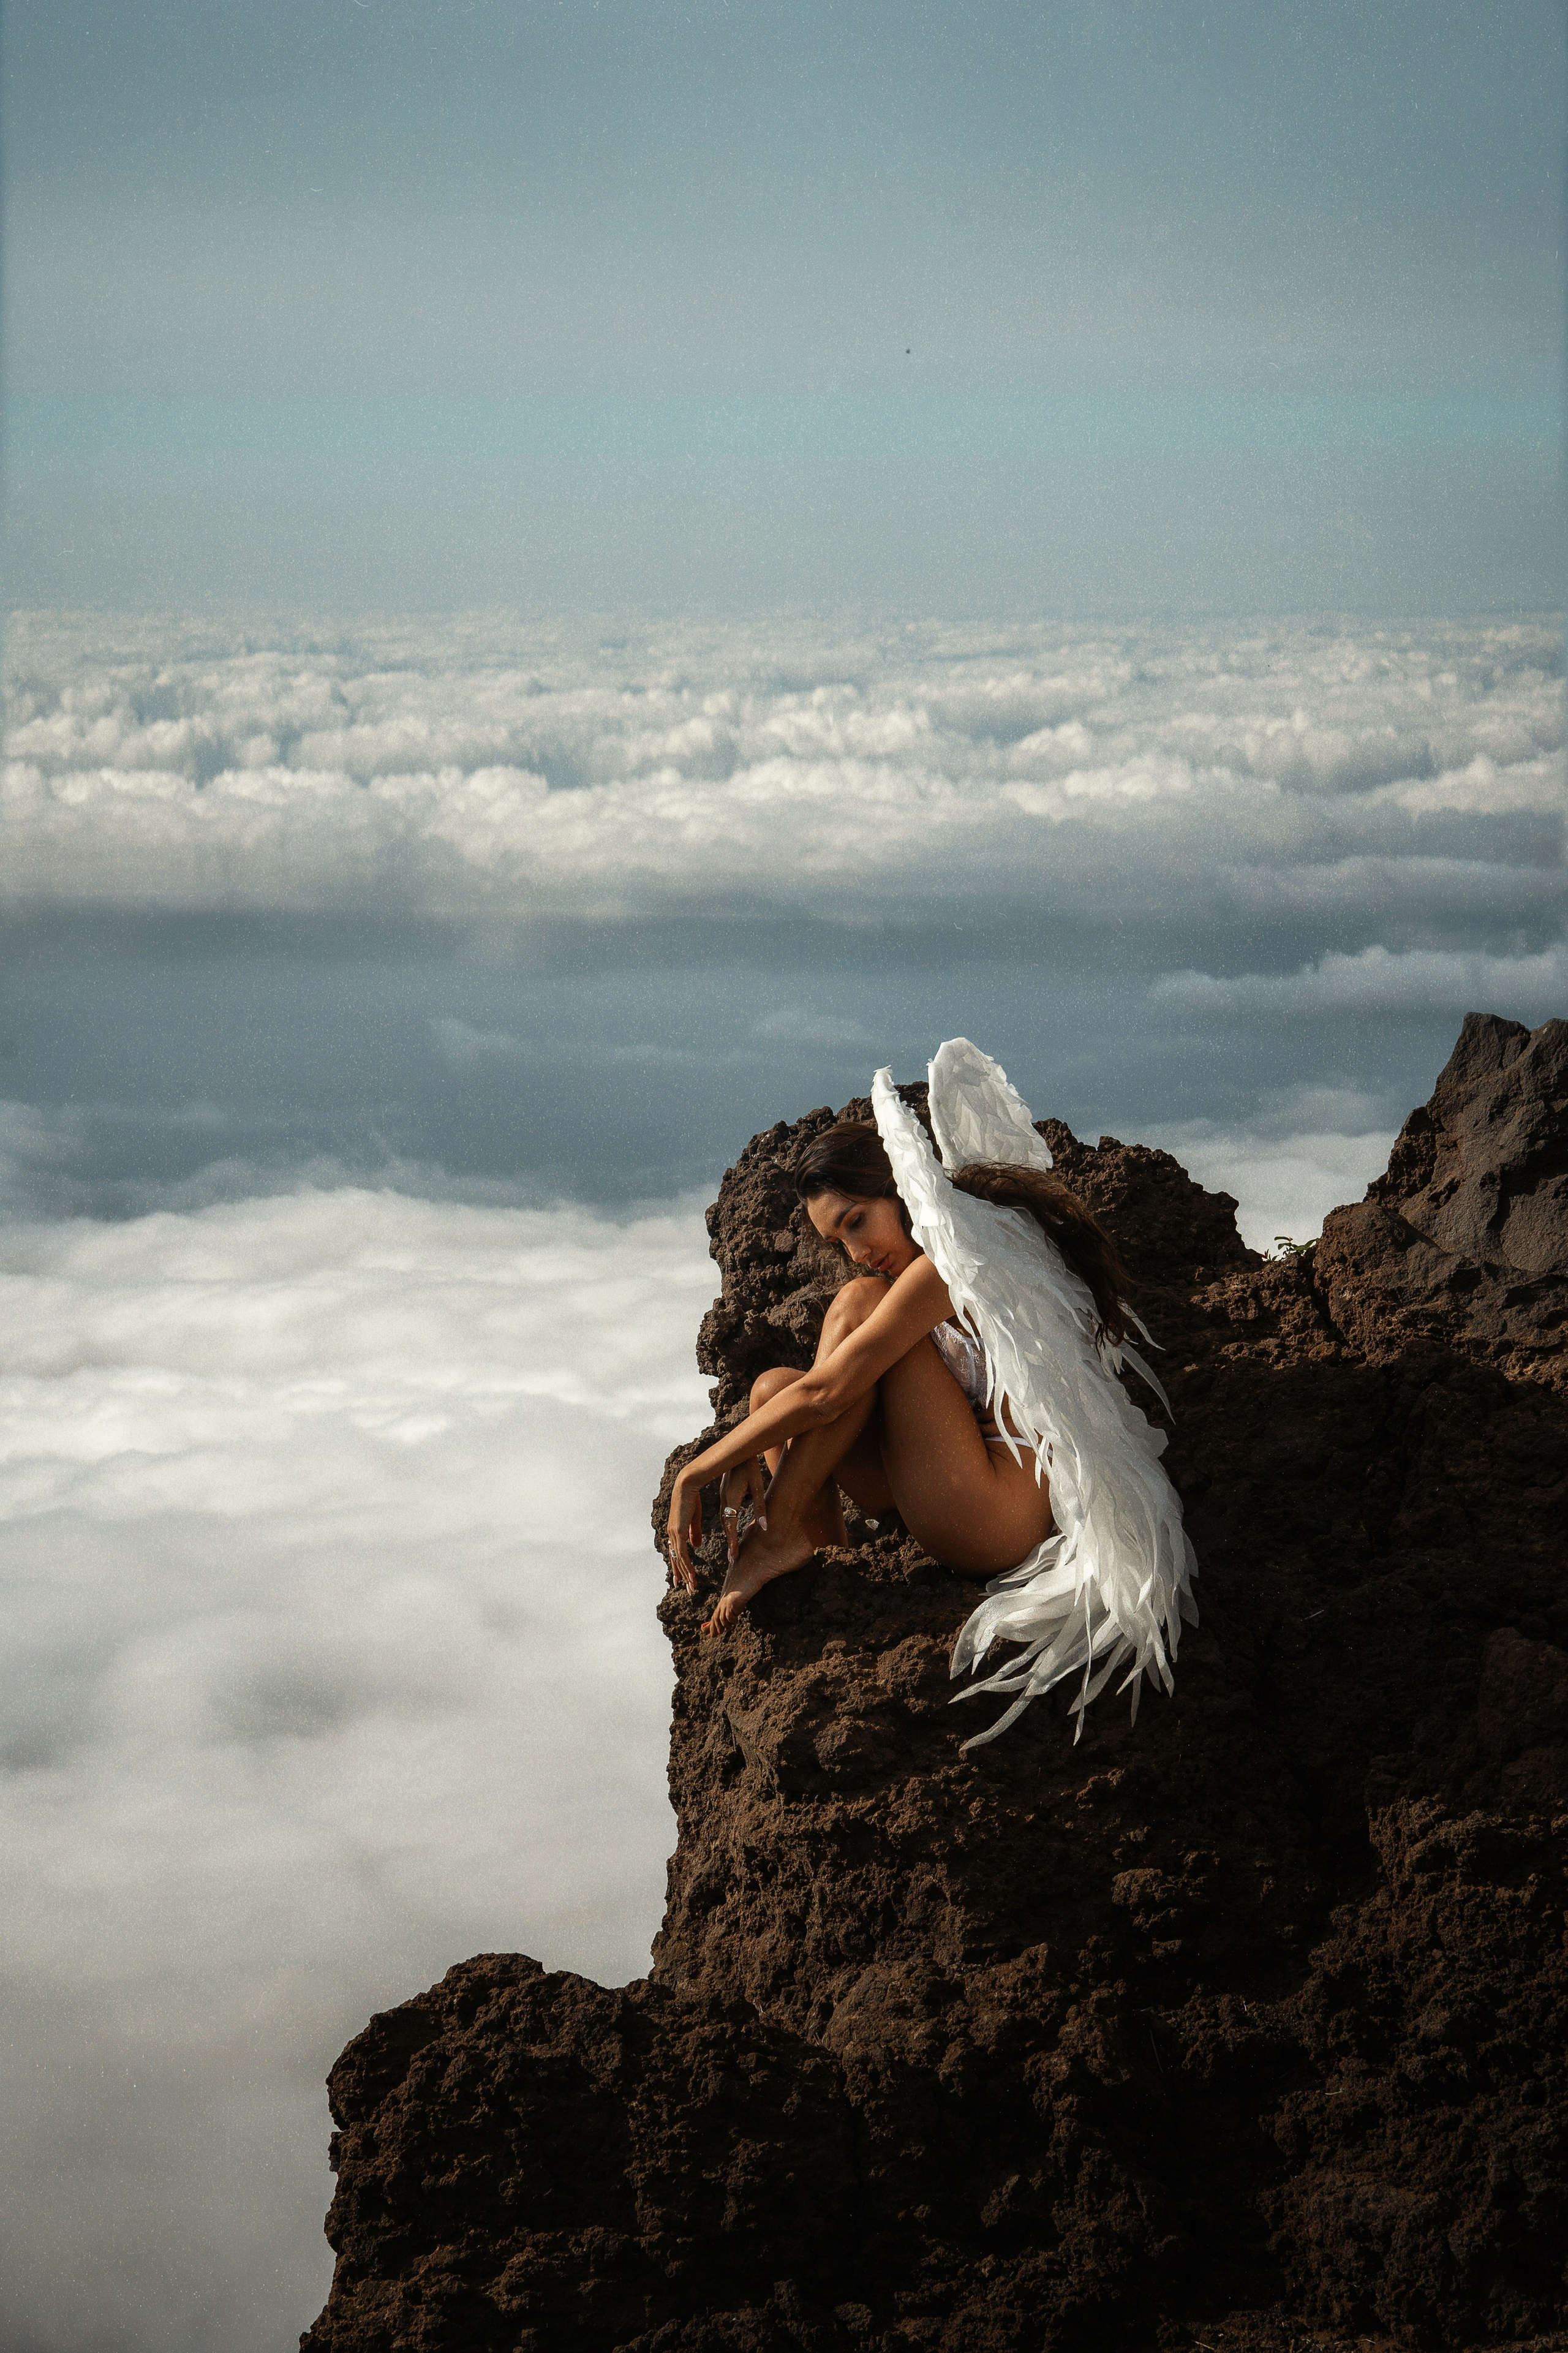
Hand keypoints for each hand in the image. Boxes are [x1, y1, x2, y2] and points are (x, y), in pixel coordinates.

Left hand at [666, 1470, 704, 1590]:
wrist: (687, 1485)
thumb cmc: (692, 1498)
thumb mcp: (695, 1518)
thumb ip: (694, 1532)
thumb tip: (696, 1546)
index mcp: (675, 1531)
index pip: (676, 1553)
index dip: (679, 1567)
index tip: (683, 1579)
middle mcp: (672, 1535)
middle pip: (676, 1560)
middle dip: (682, 1576)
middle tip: (687, 1589)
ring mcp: (674, 1534)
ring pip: (679, 1560)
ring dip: (686, 1574)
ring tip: (691, 1586)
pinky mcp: (678, 1532)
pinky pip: (682, 1553)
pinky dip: (687, 1566)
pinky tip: (691, 1575)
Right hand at [718, 1457, 767, 1564]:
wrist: (739, 1451)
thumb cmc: (751, 1466)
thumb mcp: (758, 1486)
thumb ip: (760, 1507)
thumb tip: (765, 1527)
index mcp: (731, 1497)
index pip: (730, 1524)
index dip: (732, 1541)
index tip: (734, 1556)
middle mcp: (724, 1498)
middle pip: (725, 1525)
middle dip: (730, 1542)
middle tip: (733, 1560)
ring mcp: (722, 1495)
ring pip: (723, 1520)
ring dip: (727, 1535)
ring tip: (733, 1550)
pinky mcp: (724, 1493)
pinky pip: (724, 1513)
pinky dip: (726, 1525)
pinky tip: (730, 1531)